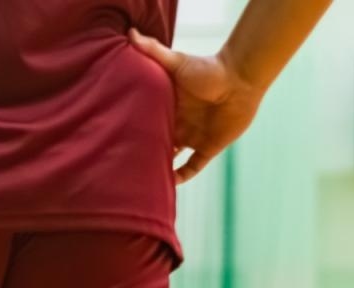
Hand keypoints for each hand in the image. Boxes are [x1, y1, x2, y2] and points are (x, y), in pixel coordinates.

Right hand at [129, 29, 264, 183]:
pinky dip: (182, 178)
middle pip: (154, 143)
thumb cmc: (209, 68)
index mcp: (166, 108)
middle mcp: (177, 124)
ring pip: (170, 159)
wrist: (242, 79)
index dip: (130, 133)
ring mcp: (193, 137)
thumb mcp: (177, 63)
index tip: (111, 143)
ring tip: (139, 183)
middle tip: (119, 168)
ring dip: (158, 170)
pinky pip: (193, 167)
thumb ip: (153, 51)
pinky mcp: (209, 147)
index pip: (144, 124)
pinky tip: (170, 187)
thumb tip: (130, 35)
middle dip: (140, 155)